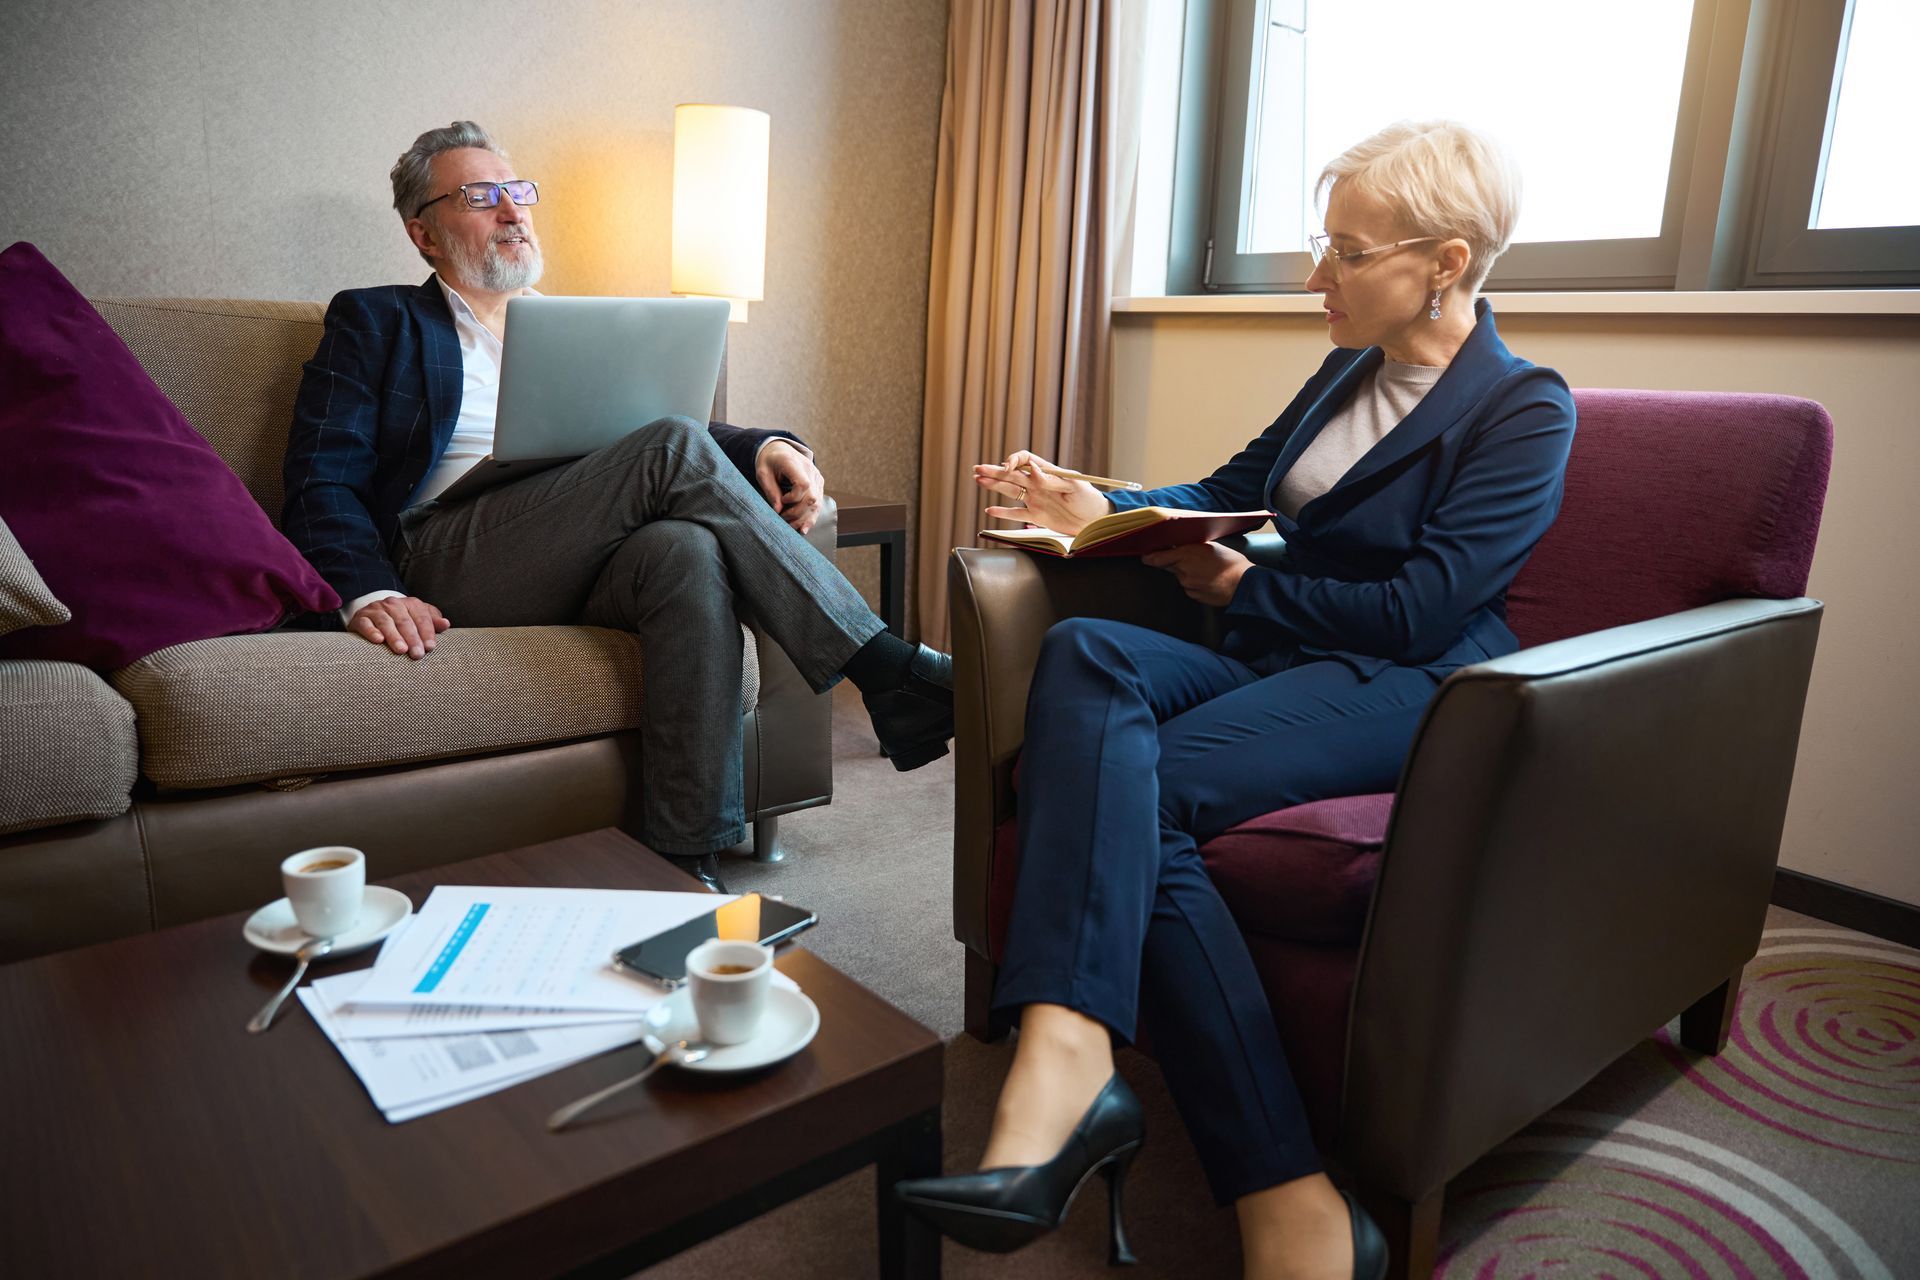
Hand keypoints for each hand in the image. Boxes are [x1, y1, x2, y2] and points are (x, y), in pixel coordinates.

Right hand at [350, 595, 448, 658]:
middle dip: (412, 638)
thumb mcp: (419, 617)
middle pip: (405, 621)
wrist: (373, 614)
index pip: (421, 617)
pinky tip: (379, 641)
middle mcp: (393, 604)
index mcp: (411, 603)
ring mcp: (376, 610)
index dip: (427, 632)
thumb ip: (433, 621)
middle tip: (417, 654)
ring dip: (394, 636)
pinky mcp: (361, 618)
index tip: (430, 647)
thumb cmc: (402, 619)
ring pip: (386, 622)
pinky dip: (372, 632)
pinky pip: (365, 624)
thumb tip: (446, 624)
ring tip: (401, 650)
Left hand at [756, 440, 823, 533]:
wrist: (780, 450)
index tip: (782, 500)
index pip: (804, 484)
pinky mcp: (819, 485)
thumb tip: (778, 510)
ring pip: (816, 503)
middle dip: (797, 513)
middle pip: (811, 497)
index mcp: (795, 463)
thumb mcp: (763, 474)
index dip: (794, 498)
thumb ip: (770, 491)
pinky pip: (818, 503)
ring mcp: (817, 477)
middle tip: (782, 518)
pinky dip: (811, 517)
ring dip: (804, 518)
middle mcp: (810, 470)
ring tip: (791, 527)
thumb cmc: (770, 461)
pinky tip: (803, 528)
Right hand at [974, 450, 1109, 535]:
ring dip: (994, 485)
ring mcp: (1036, 500)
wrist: (1096, 521)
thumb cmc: (1089, 499)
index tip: (1007, 469)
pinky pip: (1016, 513)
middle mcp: (1038, 484)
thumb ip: (1052, 479)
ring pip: (1010, 491)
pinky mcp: (1037, 516)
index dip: (1013, 462)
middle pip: (1012, 475)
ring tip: (978, 480)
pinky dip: (1003, 512)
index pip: (1025, 460)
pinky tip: (990, 509)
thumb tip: (1032, 468)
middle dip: (994, 471)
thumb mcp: (1074, 486)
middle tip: (977, 469)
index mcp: (1047, 472)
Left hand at [1141, 543, 1253, 607]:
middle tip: (1190, 560)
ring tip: (1207, 570)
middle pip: (1169, 566)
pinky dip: (1195, 583)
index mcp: (1186, 554)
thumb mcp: (1211, 546)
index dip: (1149, 557)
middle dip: (1175, 563)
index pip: (1157, 558)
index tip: (1145, 556)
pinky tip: (1208, 580)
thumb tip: (1180, 547)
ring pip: (1181, 577)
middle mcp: (1183, 570)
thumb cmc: (1231, 562)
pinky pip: (1189, 587)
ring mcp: (1187, 584)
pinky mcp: (1193, 595)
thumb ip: (1192, 547)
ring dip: (1188, 573)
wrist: (1243, 584)